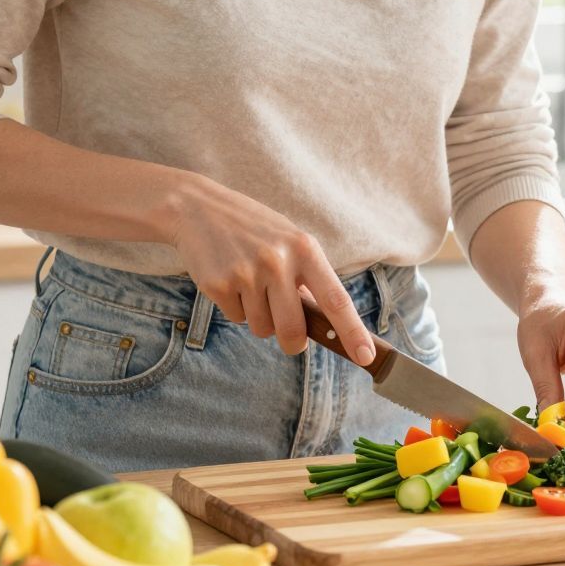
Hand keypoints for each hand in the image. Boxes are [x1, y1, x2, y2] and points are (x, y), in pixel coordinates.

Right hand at [165, 174, 375, 364]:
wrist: (198, 208)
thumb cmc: (254, 230)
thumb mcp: (289, 242)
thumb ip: (308, 278)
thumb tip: (324, 325)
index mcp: (305, 249)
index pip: (336, 299)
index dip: (353, 332)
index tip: (366, 357)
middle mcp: (278, 261)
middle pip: (294, 330)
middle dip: (293, 343)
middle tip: (290, 340)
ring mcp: (247, 273)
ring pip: (262, 328)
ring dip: (258, 318)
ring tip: (250, 284)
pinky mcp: (218, 284)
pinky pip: (236, 318)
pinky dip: (234, 307)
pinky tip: (229, 280)